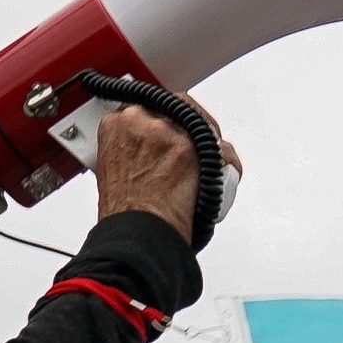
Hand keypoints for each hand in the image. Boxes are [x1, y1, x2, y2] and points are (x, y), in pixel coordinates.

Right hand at [89, 102, 235, 245]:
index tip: (169, 135)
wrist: (137, 232)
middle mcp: (138, 121)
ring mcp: (165, 132)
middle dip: (187, 128)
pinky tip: (220, 178)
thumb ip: (130, 149)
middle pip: (177, 110)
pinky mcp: (190, 148)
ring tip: (202, 170)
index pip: (147, 109)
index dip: (163, 124)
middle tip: (189, 151)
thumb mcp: (113, 169)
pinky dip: (229, 166)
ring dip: (208, 146)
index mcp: (115, 125)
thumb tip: (148, 152)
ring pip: (202, 126)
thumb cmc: (125, 213)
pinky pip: (224, 151)